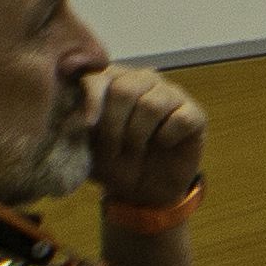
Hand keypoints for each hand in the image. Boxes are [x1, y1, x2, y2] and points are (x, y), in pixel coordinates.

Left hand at [85, 62, 209, 218]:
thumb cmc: (112, 162)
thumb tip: (71, 115)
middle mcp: (143, 80)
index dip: (93, 98)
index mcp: (113, 81)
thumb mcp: (86, 146)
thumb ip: (76, 125)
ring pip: (152, 104)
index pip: (100, 75)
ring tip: (133, 150)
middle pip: (125, 89)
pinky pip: (180, 119)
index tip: (88, 124)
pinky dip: (167, 137)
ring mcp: (171, 94)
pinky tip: (163, 144)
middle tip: (112, 149)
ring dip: (137, 134)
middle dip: (114, 125)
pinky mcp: (195, 114)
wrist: (142, 191)